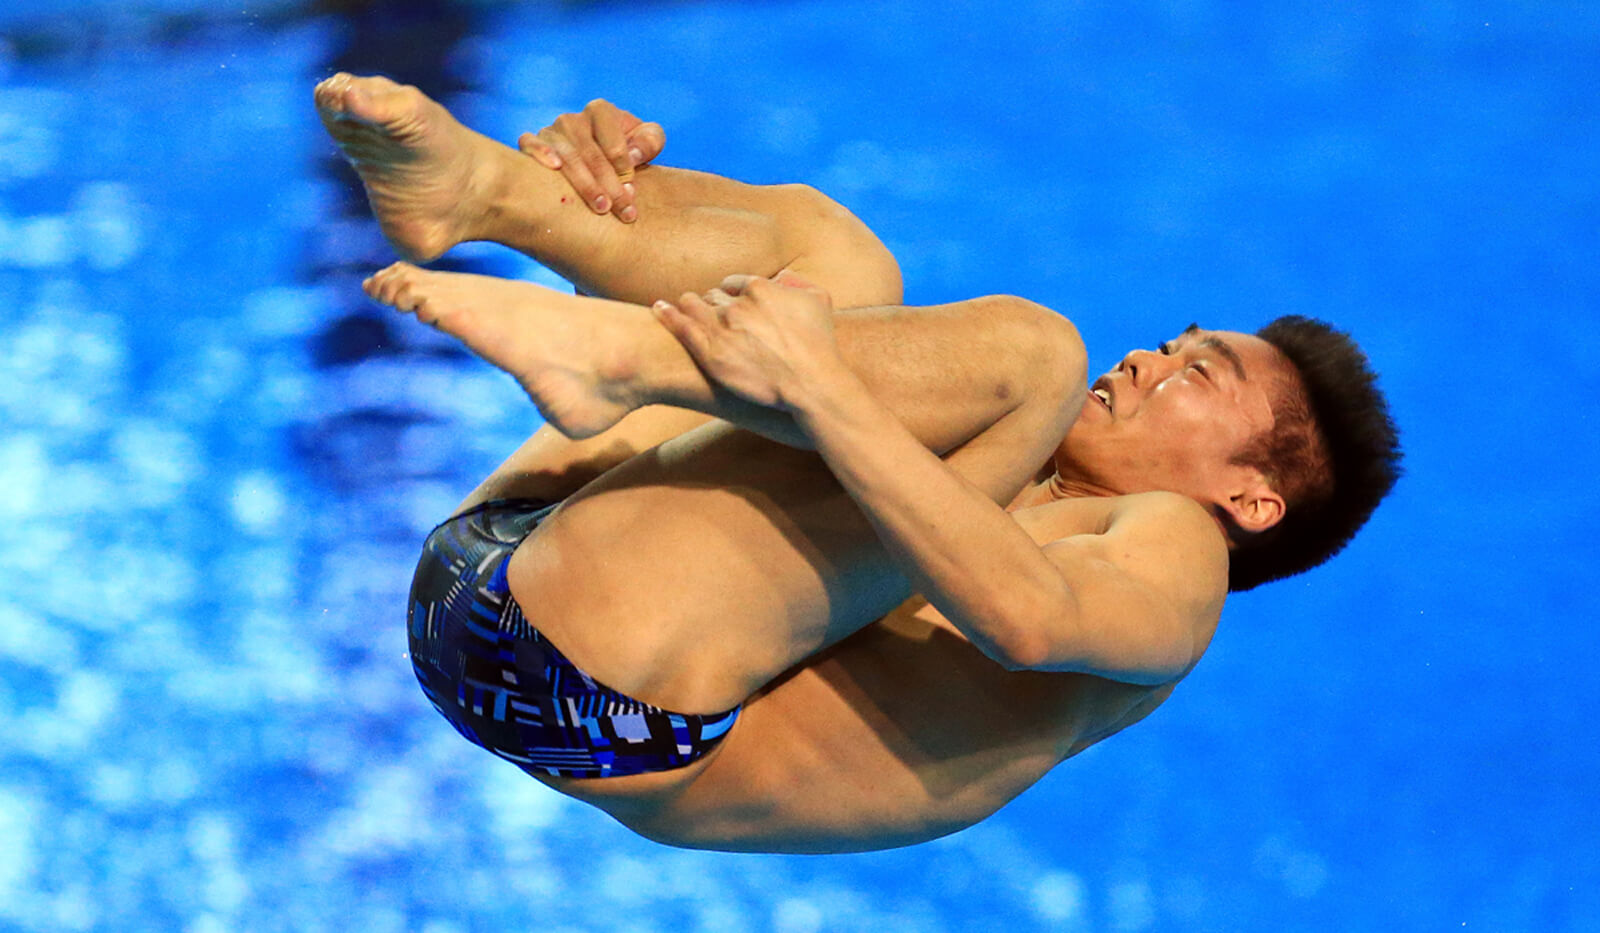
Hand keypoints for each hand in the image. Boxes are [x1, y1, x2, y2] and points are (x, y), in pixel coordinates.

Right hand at [519, 99, 664, 222]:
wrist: (599, 156)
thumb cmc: (627, 148)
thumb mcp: (647, 140)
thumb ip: (649, 141)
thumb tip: (633, 154)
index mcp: (601, 111)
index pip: (613, 142)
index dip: (624, 169)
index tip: (632, 192)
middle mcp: (573, 118)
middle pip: (591, 153)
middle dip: (609, 184)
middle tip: (621, 210)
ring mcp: (551, 131)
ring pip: (567, 156)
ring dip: (585, 184)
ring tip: (600, 208)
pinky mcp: (532, 142)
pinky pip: (530, 144)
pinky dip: (540, 153)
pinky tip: (554, 168)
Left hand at [652, 273, 846, 411]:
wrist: (810, 383)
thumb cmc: (819, 344)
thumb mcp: (819, 299)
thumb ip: (797, 282)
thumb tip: (780, 277)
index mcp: (760, 288)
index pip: (735, 283)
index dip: (733, 293)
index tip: (732, 303)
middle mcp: (736, 304)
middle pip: (713, 295)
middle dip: (712, 302)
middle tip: (711, 314)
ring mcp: (720, 328)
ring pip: (693, 305)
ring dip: (689, 305)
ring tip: (682, 309)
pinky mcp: (709, 353)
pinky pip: (681, 327)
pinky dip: (668, 314)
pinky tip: (660, 309)